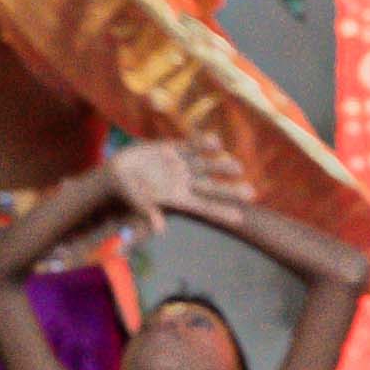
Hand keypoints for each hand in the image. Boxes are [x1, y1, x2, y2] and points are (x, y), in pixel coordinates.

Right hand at [106, 136, 253, 233]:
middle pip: (212, 186)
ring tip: (238, 167)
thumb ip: (148, 212)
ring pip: (206, 164)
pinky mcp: (173, 149)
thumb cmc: (128, 192)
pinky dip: (202, 142)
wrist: (118, 171)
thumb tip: (159, 228)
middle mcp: (184, 182)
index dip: (221, 211)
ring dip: (221, 165)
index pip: (204, 207)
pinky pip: (191, 145)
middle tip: (251, 193)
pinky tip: (216, 140)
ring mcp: (181, 165)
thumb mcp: (137, 202)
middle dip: (230, 190)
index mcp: (178, 198)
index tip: (240, 218)